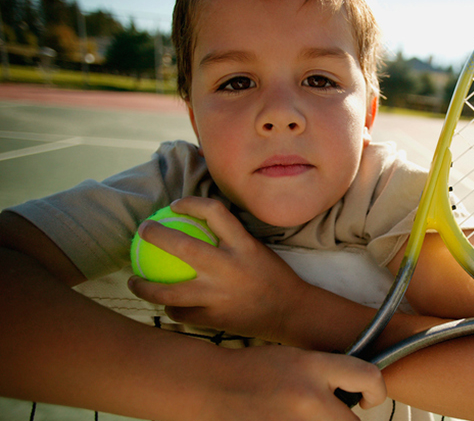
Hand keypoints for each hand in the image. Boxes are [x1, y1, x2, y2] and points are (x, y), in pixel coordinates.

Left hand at [128, 197, 307, 340]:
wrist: (290, 312)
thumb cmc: (271, 276)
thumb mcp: (256, 249)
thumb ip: (229, 237)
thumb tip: (195, 221)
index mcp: (244, 245)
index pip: (214, 212)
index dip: (190, 203)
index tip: (175, 206)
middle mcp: (230, 267)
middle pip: (182, 247)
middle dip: (155, 235)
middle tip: (142, 231)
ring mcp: (219, 295)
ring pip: (169, 291)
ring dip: (144, 286)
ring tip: (134, 280)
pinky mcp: (214, 318)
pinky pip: (181, 312)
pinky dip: (170, 308)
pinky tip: (164, 304)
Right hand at [192, 345, 385, 420]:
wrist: (209, 387)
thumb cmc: (252, 371)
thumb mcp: (296, 359)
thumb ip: (328, 375)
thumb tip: (358, 395)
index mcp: (312, 368)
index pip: (368, 377)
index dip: (375, 391)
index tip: (368, 397)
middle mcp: (307, 399)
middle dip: (343, 420)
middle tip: (328, 412)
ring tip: (302, 415)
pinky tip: (284, 419)